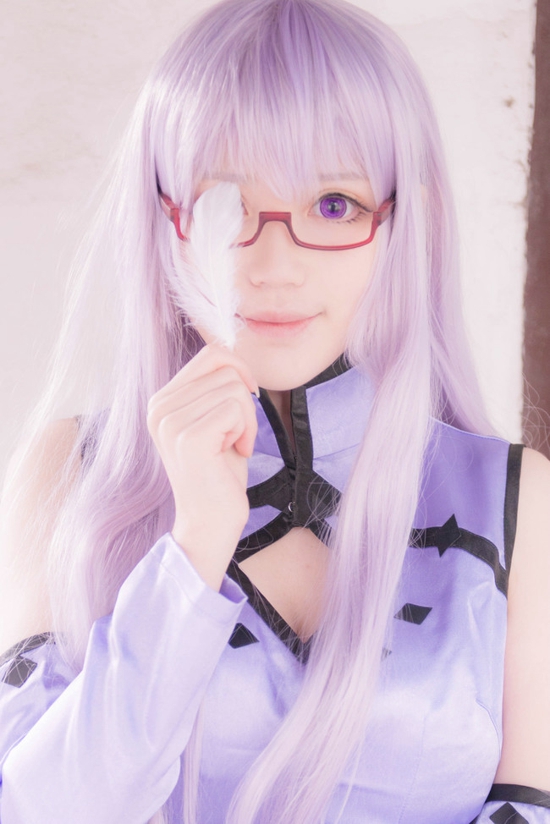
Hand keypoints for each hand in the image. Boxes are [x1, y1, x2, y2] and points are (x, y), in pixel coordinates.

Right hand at [147, 344, 258, 589]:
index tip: (244, 404)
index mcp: (161, 400)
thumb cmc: (220, 473)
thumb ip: (215, 386)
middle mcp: (158, 408)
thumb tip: (232, 348)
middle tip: (237, 436)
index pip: (210, 353)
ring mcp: (170, 422)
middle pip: (226, 368)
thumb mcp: (215, 420)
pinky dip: (247, 431)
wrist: (211, 524)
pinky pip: (237, 407)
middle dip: (245, 402)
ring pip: (235, 387)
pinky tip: (235, 453)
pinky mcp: (189, 437)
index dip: (239, 371)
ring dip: (247, 420)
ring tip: (234, 447)